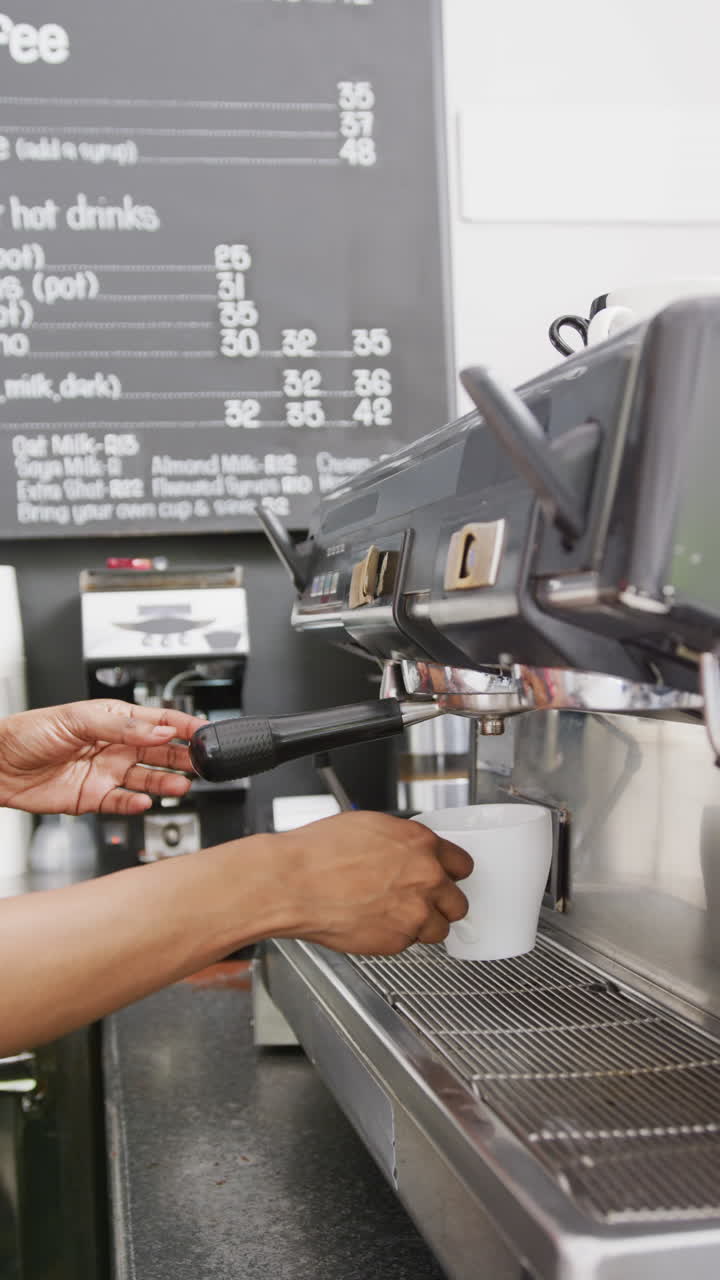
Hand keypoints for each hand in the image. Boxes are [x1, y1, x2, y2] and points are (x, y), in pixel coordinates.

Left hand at [0, 699, 205, 815]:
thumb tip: (161, 728)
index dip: (184, 725)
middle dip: (184, 756)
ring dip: (166, 782)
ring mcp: (106, 772)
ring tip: (181, 785)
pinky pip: (122, 803)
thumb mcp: (79, 719)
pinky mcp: (93, 798)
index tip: (207, 731)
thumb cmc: (28, 732)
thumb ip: (123, 726)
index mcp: (114, 719)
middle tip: (203, 762)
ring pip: (146, 779)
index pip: (159, 719)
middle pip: (160, 751)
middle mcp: (114, 746)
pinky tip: (143, 802)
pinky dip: (135, 804)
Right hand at [275, 810, 471, 954]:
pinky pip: (409, 943)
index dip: (450, 873)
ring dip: (423, 925)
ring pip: (440, 929)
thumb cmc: (319, 853)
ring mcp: (415, 912)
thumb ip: (402, 843)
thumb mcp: (370, 827)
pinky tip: (373, 923)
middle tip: (418, 901)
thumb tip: (409, 852)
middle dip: (441, 903)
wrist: (294, 882)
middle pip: (458, 902)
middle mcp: (426, 877)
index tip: (444, 878)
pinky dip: (396, 937)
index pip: (462, 864)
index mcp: (421, 844)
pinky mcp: (398, 940)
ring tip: (394, 916)